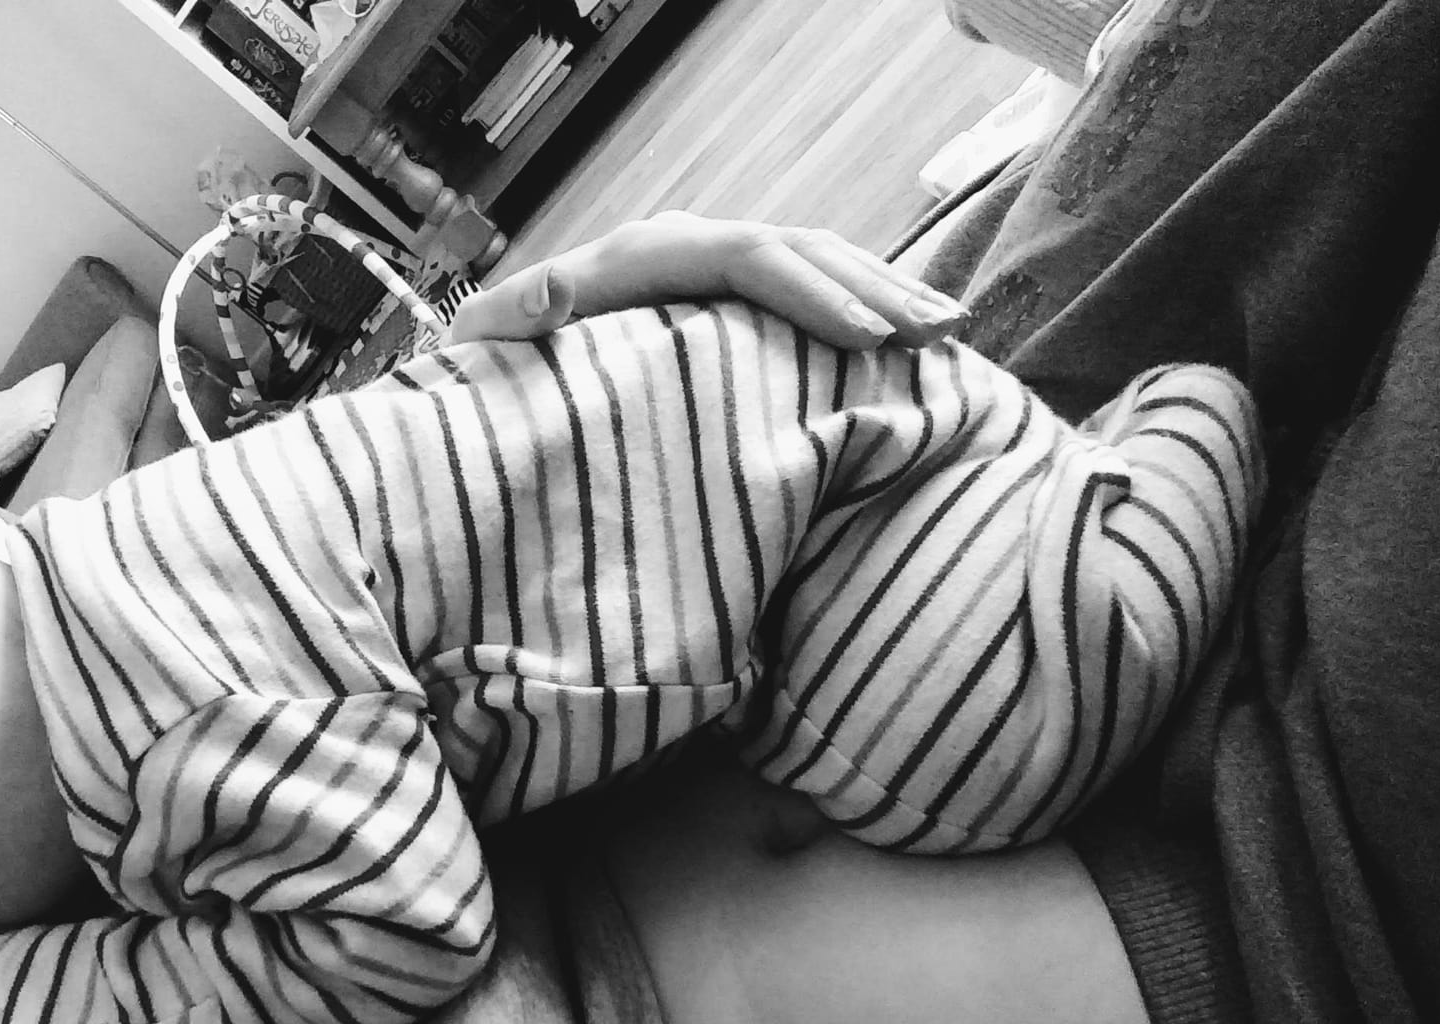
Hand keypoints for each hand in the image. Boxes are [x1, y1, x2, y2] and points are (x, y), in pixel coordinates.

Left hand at [446, 211, 966, 350]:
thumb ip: (523, 315)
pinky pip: (805, 286)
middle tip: (937, 333)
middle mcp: (686, 245)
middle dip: (872, 289)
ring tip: (948, 328)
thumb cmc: (492, 362)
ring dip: (882, 290)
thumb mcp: (493, 341)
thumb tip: (554, 284)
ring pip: (814, 260)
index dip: (810, 294)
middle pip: (798, 250)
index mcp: (644, 256)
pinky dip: (860, 305)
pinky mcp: (724, 293)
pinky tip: (908, 334)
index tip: (867, 341)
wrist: (492, 352)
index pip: (748, 258)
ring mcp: (710, 264)